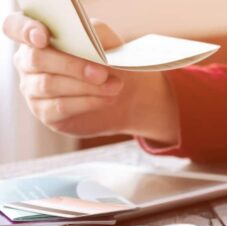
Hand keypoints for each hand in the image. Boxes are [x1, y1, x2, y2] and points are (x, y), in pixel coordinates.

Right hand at [2, 13, 178, 143]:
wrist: (125, 93)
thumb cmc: (109, 61)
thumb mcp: (107, 41)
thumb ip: (95, 33)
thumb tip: (86, 38)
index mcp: (37, 35)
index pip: (15, 27)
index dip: (25, 30)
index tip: (42, 38)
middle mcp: (27, 61)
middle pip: (37, 59)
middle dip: (72, 66)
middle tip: (102, 74)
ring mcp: (32, 88)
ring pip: (49, 85)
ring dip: (86, 86)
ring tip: (114, 86)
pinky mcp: (44, 112)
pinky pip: (60, 106)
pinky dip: (87, 102)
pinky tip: (107, 99)